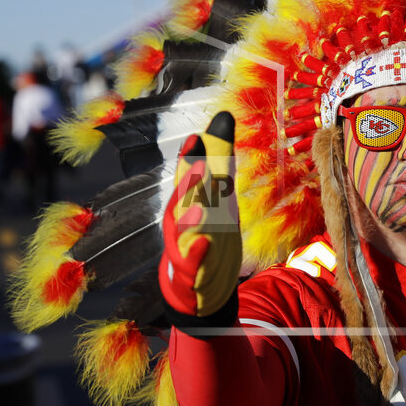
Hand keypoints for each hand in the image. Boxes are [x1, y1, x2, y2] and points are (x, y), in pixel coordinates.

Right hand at [159, 112, 241, 325]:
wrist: (197, 289)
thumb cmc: (207, 234)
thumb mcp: (218, 196)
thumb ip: (218, 159)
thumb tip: (224, 117)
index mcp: (188, 201)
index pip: (189, 177)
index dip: (191, 159)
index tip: (196, 138)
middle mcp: (182, 222)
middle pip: (184, 200)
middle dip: (189, 183)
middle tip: (197, 164)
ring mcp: (183, 249)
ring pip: (183, 232)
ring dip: (189, 219)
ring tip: (199, 206)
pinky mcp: (190, 275)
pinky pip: (191, 265)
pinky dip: (195, 256)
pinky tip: (203, 245)